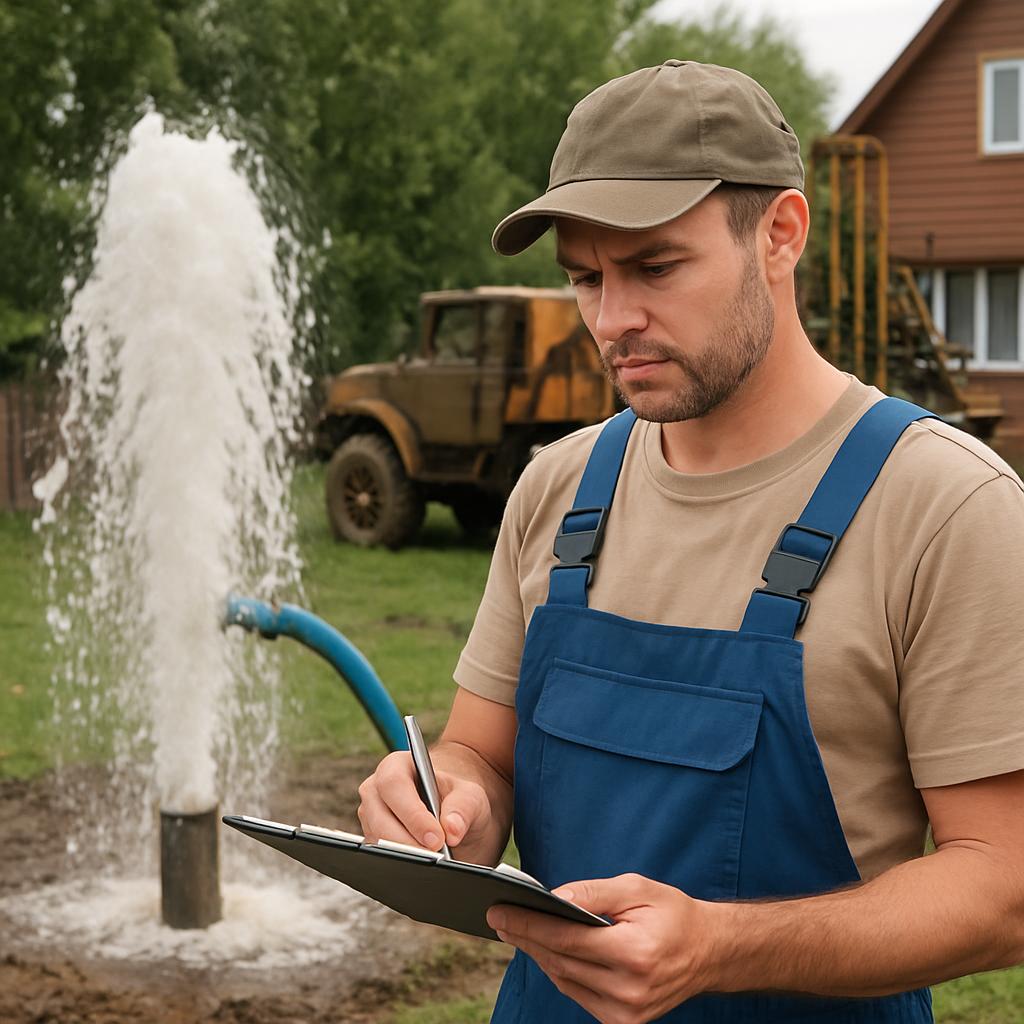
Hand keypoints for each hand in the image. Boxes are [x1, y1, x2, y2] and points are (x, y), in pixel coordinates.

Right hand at [357, 749, 495, 860]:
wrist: (457, 817)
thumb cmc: (460, 799)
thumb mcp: (472, 797)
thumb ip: (464, 807)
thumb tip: (452, 830)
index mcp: (397, 767)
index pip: (394, 785)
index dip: (412, 813)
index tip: (437, 839)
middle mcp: (376, 792)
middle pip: (379, 817)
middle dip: (407, 842)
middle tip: (435, 860)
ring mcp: (372, 820)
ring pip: (376, 842)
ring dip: (402, 858)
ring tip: (432, 870)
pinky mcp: (374, 845)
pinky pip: (378, 860)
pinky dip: (399, 868)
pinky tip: (421, 876)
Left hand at [486, 873, 716, 1023]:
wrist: (708, 953)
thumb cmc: (673, 914)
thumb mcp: (638, 889)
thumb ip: (595, 893)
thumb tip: (556, 897)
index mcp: (634, 953)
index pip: (566, 939)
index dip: (528, 924)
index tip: (499, 911)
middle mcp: (628, 990)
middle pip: (559, 961)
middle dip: (525, 937)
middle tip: (498, 918)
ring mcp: (625, 1013)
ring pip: (564, 980)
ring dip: (537, 954)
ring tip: (516, 930)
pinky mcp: (622, 1023)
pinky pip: (577, 993)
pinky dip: (559, 970)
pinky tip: (545, 950)